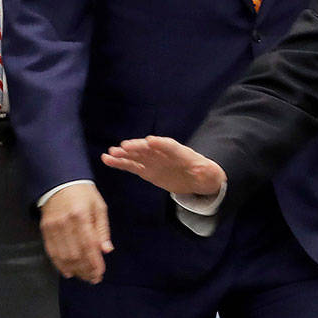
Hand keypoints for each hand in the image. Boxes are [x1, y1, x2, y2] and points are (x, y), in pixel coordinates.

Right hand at [39, 184, 112, 283]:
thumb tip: (106, 250)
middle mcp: (65, 222)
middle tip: (94, 279)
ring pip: (63, 255)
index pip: (88, 245)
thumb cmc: (83, 194)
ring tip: (84, 277)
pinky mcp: (45, 229)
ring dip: (75, 270)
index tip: (100, 273)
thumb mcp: (98, 206)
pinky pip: (52, 251)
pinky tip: (68, 272)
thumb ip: (102, 229)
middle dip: (86, 269)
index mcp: (81, 215)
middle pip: (75, 253)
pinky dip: (60, 264)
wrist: (59, 180)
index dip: (94, 262)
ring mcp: (53, 227)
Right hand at [102, 136, 226, 196]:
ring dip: (124, 154)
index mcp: (179, 152)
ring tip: (110, 153)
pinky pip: (131, 166)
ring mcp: (153, 161)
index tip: (150, 140)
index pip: (170, 146)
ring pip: (137, 156)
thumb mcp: (209, 173)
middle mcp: (163, 153)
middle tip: (124, 146)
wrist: (196, 177)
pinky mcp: (146, 170)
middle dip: (138, 147)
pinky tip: (107, 159)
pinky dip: (120, 163)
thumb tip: (206, 170)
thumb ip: (206, 171)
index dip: (161, 144)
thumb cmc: (204, 173)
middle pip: (149, 149)